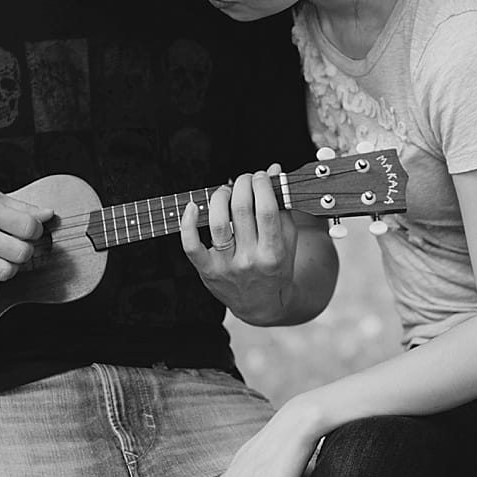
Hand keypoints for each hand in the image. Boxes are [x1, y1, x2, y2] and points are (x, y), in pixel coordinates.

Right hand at [0, 180, 53, 291]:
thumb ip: (18, 206)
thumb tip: (47, 214)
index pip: (29, 227)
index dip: (35, 228)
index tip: (28, 227)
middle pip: (22, 252)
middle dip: (26, 248)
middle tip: (18, 242)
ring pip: (7, 272)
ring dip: (11, 265)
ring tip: (4, 255)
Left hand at [180, 164, 296, 322]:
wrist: (261, 305)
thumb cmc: (276, 268)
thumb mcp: (288, 241)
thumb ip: (283, 206)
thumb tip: (275, 170)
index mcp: (273, 253)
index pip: (266, 210)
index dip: (262, 185)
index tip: (261, 175)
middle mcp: (249, 260)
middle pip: (241, 210)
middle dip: (242, 184)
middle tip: (245, 179)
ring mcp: (227, 266)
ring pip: (217, 222)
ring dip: (220, 197)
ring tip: (226, 191)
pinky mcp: (208, 270)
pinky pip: (191, 245)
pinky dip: (188, 223)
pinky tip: (193, 206)